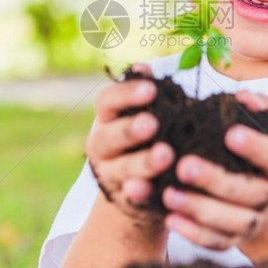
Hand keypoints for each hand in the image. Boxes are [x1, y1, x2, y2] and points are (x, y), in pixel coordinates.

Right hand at [85, 63, 174, 219]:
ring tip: (166, 155)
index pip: (108, 101)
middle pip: (109, 137)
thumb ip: (146, 92)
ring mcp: (110, 175)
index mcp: (108, 118)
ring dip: (142, 163)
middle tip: (152, 124)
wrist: (141, 183)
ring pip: (121, 169)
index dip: (127, 94)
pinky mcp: (125, 200)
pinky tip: (153, 189)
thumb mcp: (147, 112)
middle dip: (130, 130)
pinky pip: (132, 198)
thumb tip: (143, 66)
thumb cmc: (148, 135)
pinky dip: (141, 194)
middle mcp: (102, 145)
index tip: (151, 89)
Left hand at [161, 89, 267, 251]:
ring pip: (232, 221)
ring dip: (199, 209)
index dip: (255, 147)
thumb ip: (255, 110)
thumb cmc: (253, 158)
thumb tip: (243, 95)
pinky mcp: (235, 241)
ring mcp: (255, 221)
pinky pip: (217, 242)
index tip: (230, 134)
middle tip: (183, 165)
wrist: (265, 206)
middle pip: (249, 192)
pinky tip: (170, 219)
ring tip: (168, 194)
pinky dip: (194, 233)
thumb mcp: (260, 131)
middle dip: (216, 180)